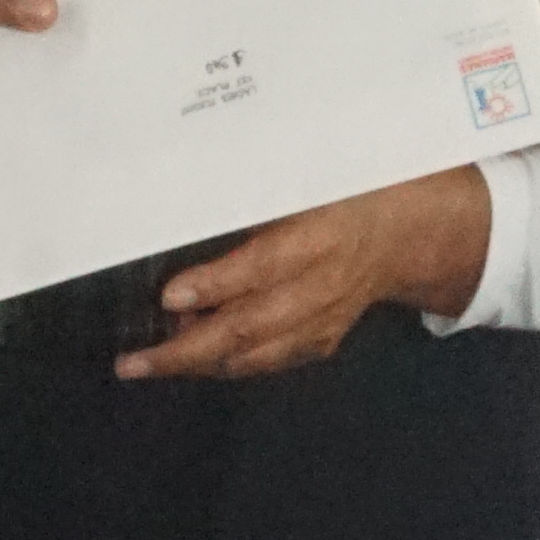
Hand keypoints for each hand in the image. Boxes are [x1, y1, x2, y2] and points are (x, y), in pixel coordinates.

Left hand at [124, 169, 497, 380]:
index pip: (261, 266)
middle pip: (249, 326)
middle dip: (187, 349)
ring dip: (199, 362)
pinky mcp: (321, 340)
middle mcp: (322, 286)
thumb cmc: (346, 190)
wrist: (404, 231)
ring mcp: (322, 320)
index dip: (214, 286)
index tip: (168, 296)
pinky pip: (268, 360)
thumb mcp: (311, 177)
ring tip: (150, 362)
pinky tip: (193, 359)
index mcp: (320, 235)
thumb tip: (188, 195)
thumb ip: (259, 192)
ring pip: (255, 354)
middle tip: (135, 361)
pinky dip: (228, 363)